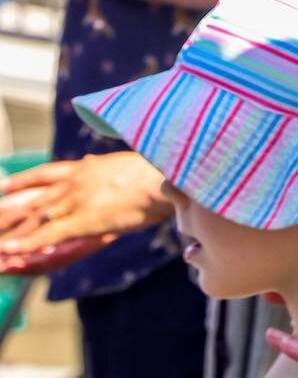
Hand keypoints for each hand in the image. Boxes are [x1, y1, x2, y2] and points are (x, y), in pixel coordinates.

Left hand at [0, 152, 168, 272]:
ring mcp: (77, 200)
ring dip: (9, 230)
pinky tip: (10, 251)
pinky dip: (27, 243)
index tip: (1, 185)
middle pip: (31, 198)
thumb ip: (102, 168)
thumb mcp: (122, 163)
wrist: (165, 176)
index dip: (19, 181)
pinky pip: (49, 234)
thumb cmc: (153, 170)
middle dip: (6, 210)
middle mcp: (74, 181)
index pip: (44, 174)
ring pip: (34, 216)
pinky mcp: (85, 220)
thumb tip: (92, 164)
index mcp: (84, 167)